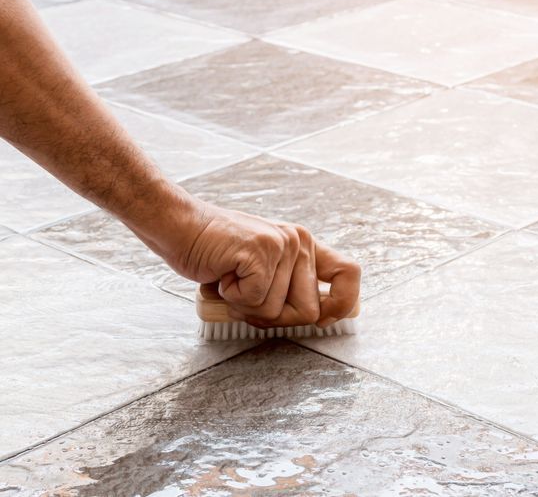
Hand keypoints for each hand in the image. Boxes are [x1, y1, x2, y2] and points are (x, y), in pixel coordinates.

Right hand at [168, 201, 360, 328]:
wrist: (178, 226)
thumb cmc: (216, 252)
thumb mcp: (263, 267)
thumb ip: (289, 286)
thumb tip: (318, 318)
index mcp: (304, 245)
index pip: (349, 273)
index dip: (344, 304)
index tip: (324, 320)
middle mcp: (299, 242)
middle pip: (310, 312)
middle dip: (275, 318)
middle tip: (248, 298)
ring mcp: (281, 246)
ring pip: (278, 312)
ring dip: (247, 307)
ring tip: (232, 280)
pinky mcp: (260, 252)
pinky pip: (255, 302)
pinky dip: (232, 299)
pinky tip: (223, 275)